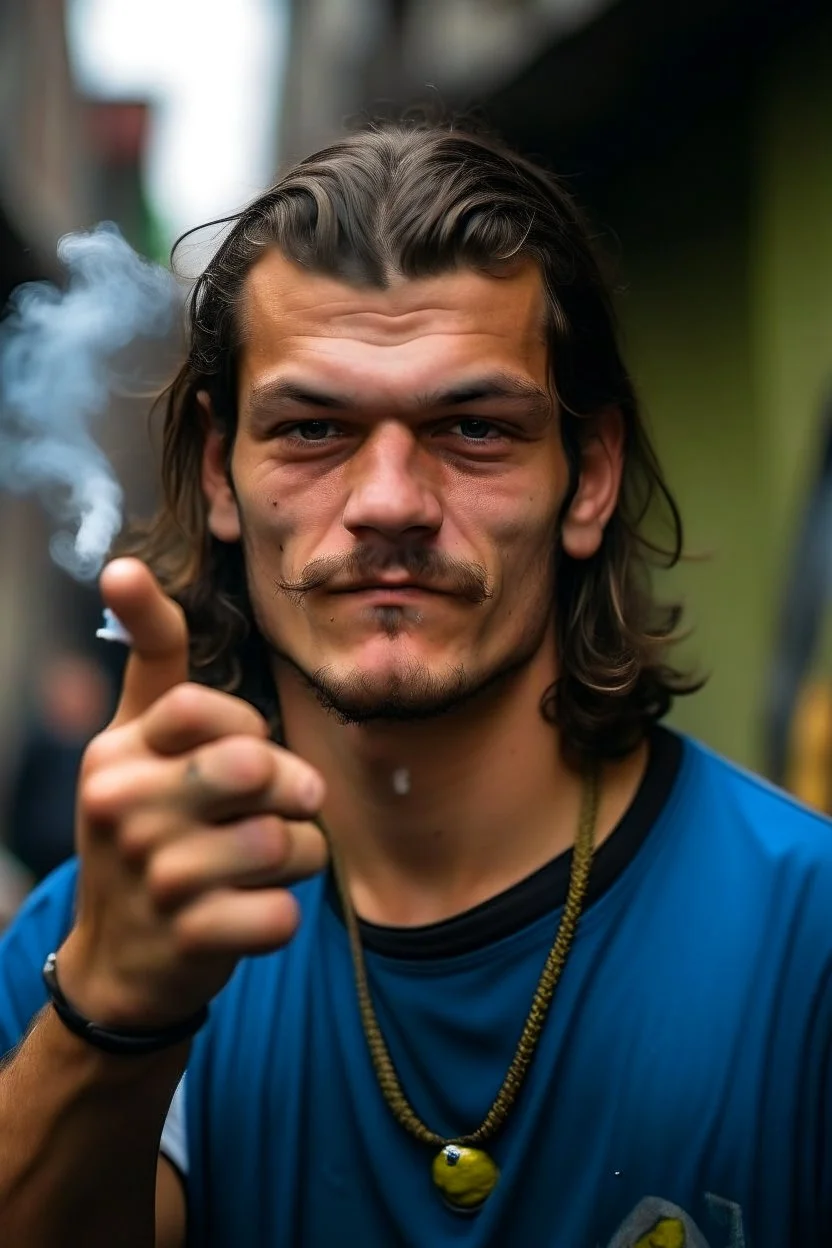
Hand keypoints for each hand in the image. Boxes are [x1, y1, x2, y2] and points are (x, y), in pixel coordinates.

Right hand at [57, 558, 327, 1029]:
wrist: (121, 960)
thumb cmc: (148, 831)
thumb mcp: (134, 743)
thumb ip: (151, 659)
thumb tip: (123, 567)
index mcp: (116, 752)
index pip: (208, 708)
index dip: (249, 730)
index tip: (237, 752)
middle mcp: (124, 808)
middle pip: (257, 768)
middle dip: (293, 790)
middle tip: (283, 809)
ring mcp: (153, 878)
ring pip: (285, 842)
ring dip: (298, 856)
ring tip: (263, 865)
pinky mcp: (189, 941)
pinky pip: (285, 912)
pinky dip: (283, 914)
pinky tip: (249, 913)